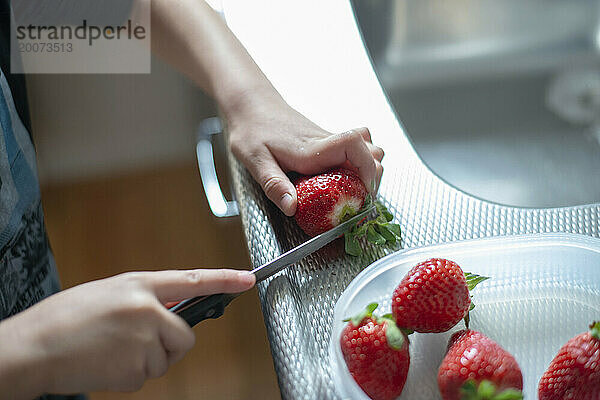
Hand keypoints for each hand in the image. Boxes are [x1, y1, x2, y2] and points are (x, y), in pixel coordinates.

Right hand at [0, 269, 254, 398]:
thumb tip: (169, 310)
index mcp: (139, 285)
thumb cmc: (65, 319)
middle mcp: (148, 310)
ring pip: (166, 359)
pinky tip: (106, 364)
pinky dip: (130, 375)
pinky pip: (147, 376)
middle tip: (140, 343)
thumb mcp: (108, 293)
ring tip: (112, 351)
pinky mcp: (135, 369)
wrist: (33, 349)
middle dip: (171, 344)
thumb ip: (143, 298)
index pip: (192, 280)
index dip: (223, 281)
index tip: (247, 280)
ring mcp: (143, 340)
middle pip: (185, 335)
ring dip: (146, 360)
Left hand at [227, 88, 383, 216]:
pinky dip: (360, 165)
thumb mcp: (255, 162)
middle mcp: (327, 141)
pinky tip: (343, 179)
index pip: (353, 144)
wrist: (251, 106)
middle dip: (372, 178)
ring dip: (369, 170)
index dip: (367, 167)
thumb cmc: (251, 132)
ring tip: (354, 191)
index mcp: (312, 148)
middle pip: (371, 152)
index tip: (365, 192)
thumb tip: (291, 208)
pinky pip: (357, 151)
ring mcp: (330, 141)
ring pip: (369, 150)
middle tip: (357, 200)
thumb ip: (274, 185)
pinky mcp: (328, 142)